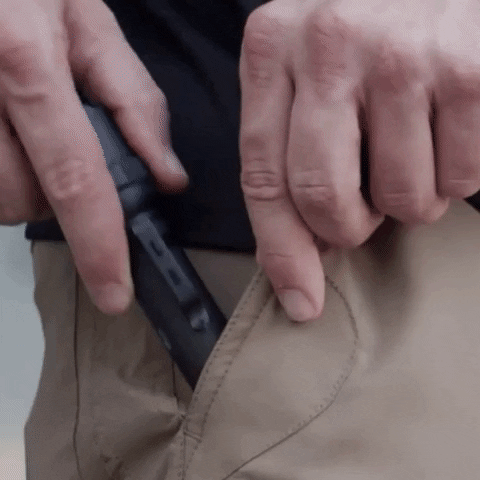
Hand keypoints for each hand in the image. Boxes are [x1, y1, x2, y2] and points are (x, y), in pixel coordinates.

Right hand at [0, 0, 187, 313]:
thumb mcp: (90, 26)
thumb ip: (134, 103)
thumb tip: (167, 176)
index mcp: (25, 59)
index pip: (74, 175)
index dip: (98, 243)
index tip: (115, 290)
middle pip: (23, 200)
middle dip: (57, 201)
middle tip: (62, 156)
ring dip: (24, 188)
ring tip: (31, 141)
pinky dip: (5, 174)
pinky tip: (12, 143)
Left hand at [239, 0, 479, 321]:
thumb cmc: (366, 40)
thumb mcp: (306, 78)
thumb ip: (286, 154)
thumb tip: (291, 256)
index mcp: (272, 47)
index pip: (261, 175)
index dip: (281, 250)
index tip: (300, 299)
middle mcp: (327, 43)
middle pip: (321, 196)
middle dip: (347, 229)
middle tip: (364, 213)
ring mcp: (399, 54)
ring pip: (398, 198)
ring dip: (407, 201)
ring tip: (409, 156)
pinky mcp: (467, 69)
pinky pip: (458, 179)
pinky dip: (455, 177)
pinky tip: (446, 135)